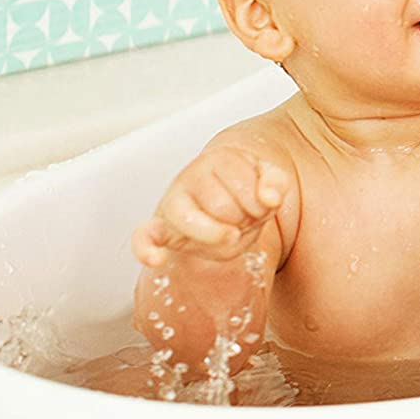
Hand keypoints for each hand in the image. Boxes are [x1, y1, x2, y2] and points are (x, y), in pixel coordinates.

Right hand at [132, 146, 292, 267]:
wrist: (221, 193)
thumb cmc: (246, 187)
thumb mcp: (269, 177)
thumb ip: (276, 182)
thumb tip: (270, 198)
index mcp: (220, 159)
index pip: (249, 190)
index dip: (262, 205)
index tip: (259, 201)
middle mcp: (190, 177)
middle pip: (226, 210)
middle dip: (243, 220)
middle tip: (243, 216)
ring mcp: (171, 203)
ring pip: (197, 224)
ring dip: (222, 237)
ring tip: (230, 231)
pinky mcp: (158, 228)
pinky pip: (143, 239)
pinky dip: (147, 250)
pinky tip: (157, 259)